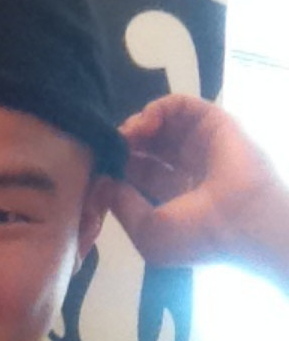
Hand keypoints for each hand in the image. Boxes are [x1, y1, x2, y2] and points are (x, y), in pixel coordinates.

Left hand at [111, 94, 288, 285]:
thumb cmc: (193, 234)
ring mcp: (201, 144)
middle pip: (147, 144)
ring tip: (126, 134)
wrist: (241, 223)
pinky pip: (180, 105)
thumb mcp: (145, 232)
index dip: (117, 164)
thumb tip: (104, 182)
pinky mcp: (212, 123)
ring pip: (161, 123)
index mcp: (175, 195)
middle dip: (125, 142)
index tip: (100, 164)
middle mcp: (188, 168)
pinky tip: (144, 123)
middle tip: (109, 145)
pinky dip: (157, 108)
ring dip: (137, 124)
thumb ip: (120, 205)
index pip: (139, 171)